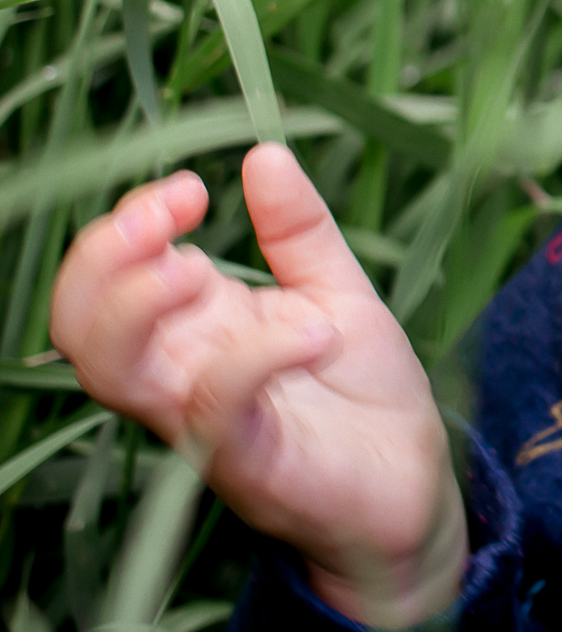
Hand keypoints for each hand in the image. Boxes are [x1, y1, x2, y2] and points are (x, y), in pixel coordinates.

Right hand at [50, 144, 466, 627]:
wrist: (414, 479)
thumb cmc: (365, 390)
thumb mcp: (337, 290)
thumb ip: (299, 230)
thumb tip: (264, 152)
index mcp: (195, 327)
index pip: (105, 278)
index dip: (125, 226)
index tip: (190, 187)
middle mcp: (181, 375)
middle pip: (78, 326)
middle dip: (106, 257)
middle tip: (173, 212)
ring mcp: (205, 422)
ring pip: (113, 373)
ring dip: (139, 307)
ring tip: (200, 269)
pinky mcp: (248, 463)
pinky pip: (215, 411)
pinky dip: (255, 358)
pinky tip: (314, 331)